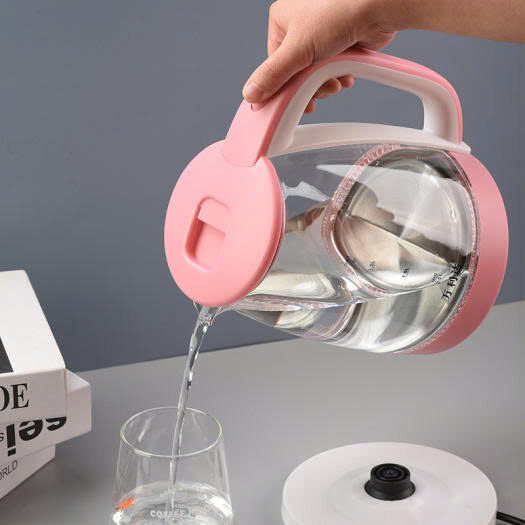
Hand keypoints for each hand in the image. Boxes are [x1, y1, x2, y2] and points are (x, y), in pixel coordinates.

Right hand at [243, 0, 396, 112]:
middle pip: (296, 73)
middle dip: (310, 86)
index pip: (275, 67)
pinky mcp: (341, 43)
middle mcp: (300, 26)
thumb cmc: (338, 11)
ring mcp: (322, 35)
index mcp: (282, 21)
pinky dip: (339, 76)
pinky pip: (332, 69)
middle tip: (320, 90)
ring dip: (327, 83)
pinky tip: (346, 74)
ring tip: (336, 80)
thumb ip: (273, 75)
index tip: (290, 103)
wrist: (378, 6)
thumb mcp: (297, 50)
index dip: (285, 88)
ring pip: (315, 74)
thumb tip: (250, 95)